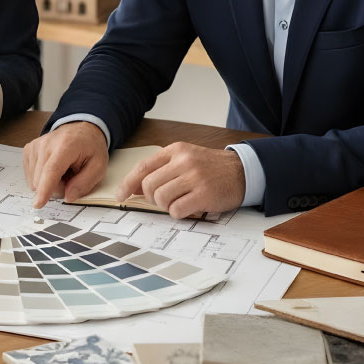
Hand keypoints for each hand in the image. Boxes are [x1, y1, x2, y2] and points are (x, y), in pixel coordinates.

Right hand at [23, 122, 108, 210]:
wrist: (81, 129)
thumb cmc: (90, 146)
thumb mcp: (98, 165)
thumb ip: (85, 183)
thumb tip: (68, 197)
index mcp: (66, 146)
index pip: (52, 170)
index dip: (45, 189)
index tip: (38, 203)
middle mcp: (46, 144)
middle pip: (42, 180)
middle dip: (57, 187)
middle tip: (71, 176)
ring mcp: (35, 146)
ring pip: (35, 180)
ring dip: (50, 182)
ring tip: (63, 170)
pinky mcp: (29, 150)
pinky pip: (31, 176)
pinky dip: (42, 177)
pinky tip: (53, 168)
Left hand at [115, 142, 244, 218]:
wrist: (242, 171)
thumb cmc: (211, 168)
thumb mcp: (186, 158)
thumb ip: (164, 169)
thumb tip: (137, 188)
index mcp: (176, 150)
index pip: (144, 167)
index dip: (128, 183)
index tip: (121, 194)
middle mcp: (184, 161)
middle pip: (150, 185)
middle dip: (152, 198)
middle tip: (163, 200)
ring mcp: (194, 177)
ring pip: (161, 198)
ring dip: (166, 206)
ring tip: (179, 202)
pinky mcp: (204, 194)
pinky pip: (177, 210)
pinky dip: (178, 213)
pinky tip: (189, 207)